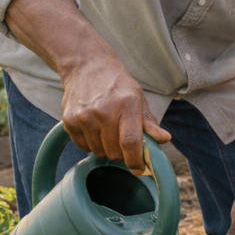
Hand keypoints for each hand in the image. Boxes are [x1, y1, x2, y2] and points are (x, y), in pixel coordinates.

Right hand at [61, 55, 170, 173]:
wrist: (86, 65)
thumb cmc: (116, 83)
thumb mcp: (138, 97)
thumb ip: (149, 122)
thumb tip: (164, 139)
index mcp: (127, 104)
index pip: (131, 142)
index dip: (135, 161)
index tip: (139, 169)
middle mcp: (105, 111)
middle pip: (114, 151)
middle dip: (121, 154)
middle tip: (122, 143)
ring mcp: (85, 116)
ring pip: (98, 151)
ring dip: (105, 149)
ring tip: (107, 131)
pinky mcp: (70, 121)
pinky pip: (83, 147)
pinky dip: (90, 144)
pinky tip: (94, 128)